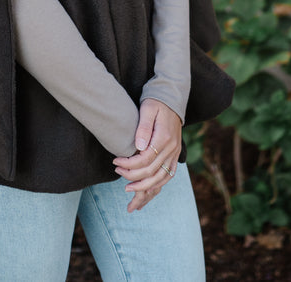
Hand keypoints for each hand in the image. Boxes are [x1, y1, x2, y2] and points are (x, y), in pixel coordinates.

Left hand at [113, 98, 182, 212]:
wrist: (172, 99)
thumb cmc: (156, 102)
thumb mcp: (148, 109)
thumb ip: (144, 127)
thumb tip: (138, 146)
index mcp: (164, 138)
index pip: (145, 159)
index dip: (129, 164)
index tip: (115, 162)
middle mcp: (172, 149)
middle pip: (152, 172)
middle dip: (133, 177)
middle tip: (118, 173)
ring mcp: (175, 154)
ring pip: (161, 179)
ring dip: (144, 188)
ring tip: (129, 190)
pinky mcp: (175, 155)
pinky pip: (168, 176)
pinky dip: (158, 185)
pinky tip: (147, 190)